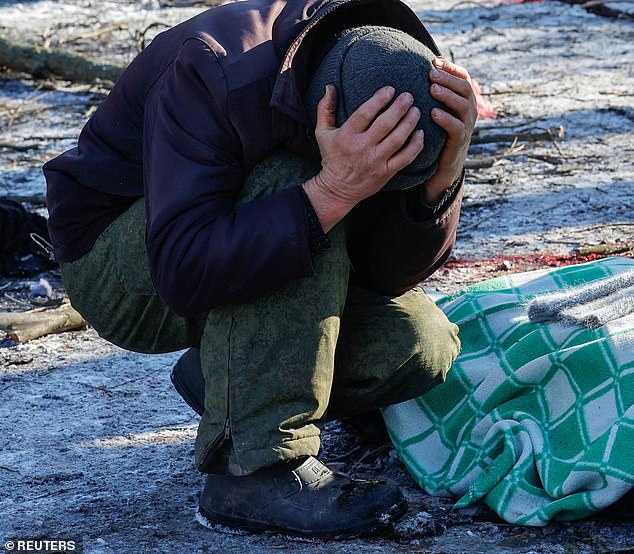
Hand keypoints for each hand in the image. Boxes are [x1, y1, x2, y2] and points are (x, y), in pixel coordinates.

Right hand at [303, 84, 424, 231]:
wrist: (337, 189)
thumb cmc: (331, 158)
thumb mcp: (322, 133)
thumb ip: (325, 109)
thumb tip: (329, 86)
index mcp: (347, 135)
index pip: (365, 113)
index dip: (379, 99)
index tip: (390, 89)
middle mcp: (362, 147)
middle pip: (385, 124)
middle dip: (399, 107)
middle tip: (409, 96)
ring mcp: (376, 161)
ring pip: (397, 139)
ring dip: (409, 123)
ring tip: (416, 111)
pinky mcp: (386, 172)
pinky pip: (405, 158)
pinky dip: (415, 145)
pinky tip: (420, 134)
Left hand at [424, 57, 477, 203]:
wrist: (442, 167)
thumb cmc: (435, 135)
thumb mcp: (435, 111)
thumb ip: (431, 94)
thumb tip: (417, 72)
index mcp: (464, 101)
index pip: (463, 78)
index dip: (452, 68)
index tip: (435, 61)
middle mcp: (469, 111)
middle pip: (465, 88)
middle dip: (448, 79)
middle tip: (431, 74)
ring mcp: (467, 127)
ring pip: (464, 106)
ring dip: (448, 96)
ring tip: (433, 89)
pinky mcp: (459, 142)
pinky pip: (457, 128)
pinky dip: (446, 119)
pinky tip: (433, 113)